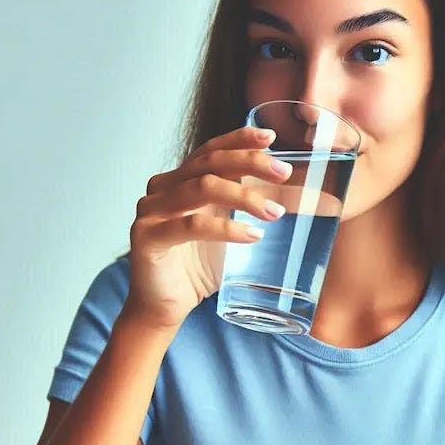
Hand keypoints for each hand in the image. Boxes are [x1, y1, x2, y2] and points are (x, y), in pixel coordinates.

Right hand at [124, 124, 292, 331]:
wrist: (164, 307)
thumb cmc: (198, 268)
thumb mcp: (231, 230)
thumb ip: (251, 209)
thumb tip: (297, 196)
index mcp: (180, 181)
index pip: (210, 151)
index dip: (239, 140)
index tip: (271, 138)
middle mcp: (162, 188)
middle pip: (209, 164)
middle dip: (250, 162)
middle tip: (283, 172)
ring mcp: (151, 210)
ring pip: (202, 188)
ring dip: (243, 196)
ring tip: (275, 213)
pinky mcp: (147, 237)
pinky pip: (191, 226)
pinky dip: (226, 229)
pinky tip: (252, 235)